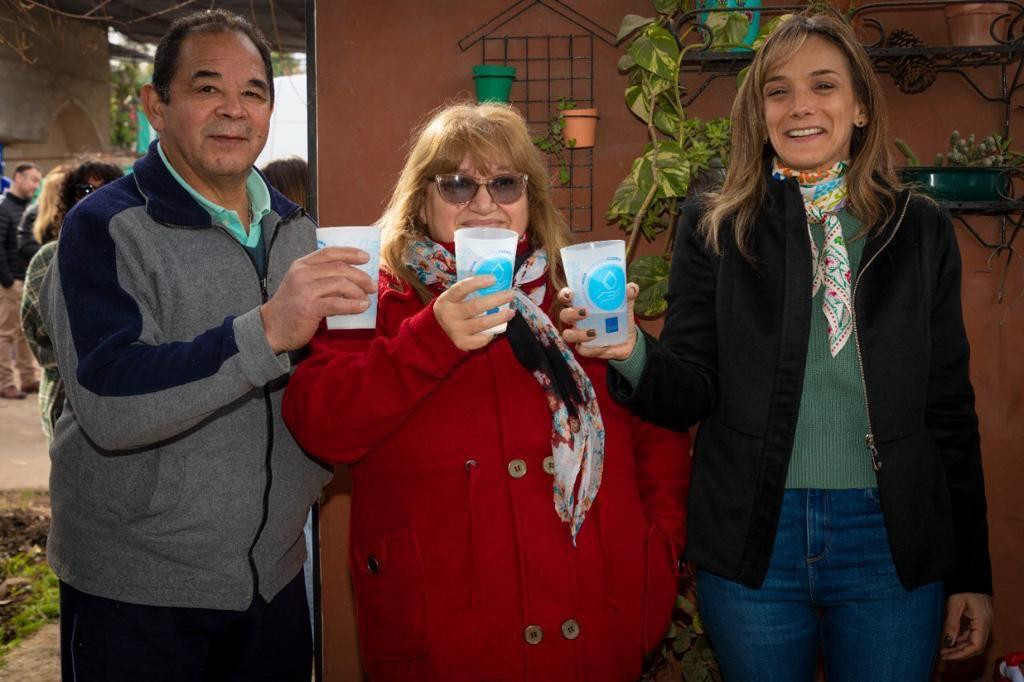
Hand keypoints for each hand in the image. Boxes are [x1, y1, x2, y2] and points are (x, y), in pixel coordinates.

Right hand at [260, 246, 375, 352]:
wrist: (271, 328)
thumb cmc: (291, 307)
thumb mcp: (302, 284)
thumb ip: (321, 277)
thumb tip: (353, 278)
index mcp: (301, 265)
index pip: (330, 253)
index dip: (350, 253)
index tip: (367, 258)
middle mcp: (302, 274)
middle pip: (339, 268)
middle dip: (360, 276)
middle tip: (372, 285)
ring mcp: (305, 290)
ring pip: (340, 284)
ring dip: (358, 291)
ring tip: (367, 299)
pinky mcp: (309, 308)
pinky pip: (337, 303)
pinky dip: (353, 305)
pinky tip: (361, 307)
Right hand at [433, 276, 514, 350]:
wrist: (438, 329)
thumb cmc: (454, 308)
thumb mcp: (454, 297)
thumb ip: (469, 290)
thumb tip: (497, 282)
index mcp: (447, 300)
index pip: (461, 288)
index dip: (477, 283)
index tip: (494, 279)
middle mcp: (449, 315)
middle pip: (475, 306)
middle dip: (496, 300)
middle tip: (510, 294)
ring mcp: (455, 330)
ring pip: (482, 323)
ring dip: (499, 317)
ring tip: (511, 312)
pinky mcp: (461, 343)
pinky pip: (481, 339)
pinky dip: (491, 334)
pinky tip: (497, 330)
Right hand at [557, 283, 639, 359]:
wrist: (628, 340)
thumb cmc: (620, 317)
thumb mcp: (625, 305)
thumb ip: (628, 295)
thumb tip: (631, 288)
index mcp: (582, 304)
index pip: (566, 297)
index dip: (564, 294)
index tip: (570, 294)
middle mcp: (577, 319)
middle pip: (564, 315)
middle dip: (571, 313)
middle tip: (585, 312)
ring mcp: (579, 334)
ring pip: (568, 335)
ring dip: (578, 333)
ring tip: (594, 332)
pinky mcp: (585, 348)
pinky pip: (582, 350)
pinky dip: (590, 348)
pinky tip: (600, 345)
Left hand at [939, 592, 992, 660]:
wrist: (970, 573)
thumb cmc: (963, 586)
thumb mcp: (955, 605)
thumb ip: (952, 624)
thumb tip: (948, 643)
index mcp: (983, 622)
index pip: (976, 646)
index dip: (962, 654)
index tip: (948, 656)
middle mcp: (985, 624)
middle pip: (975, 646)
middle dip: (959, 653)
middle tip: (943, 656)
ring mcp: (982, 621)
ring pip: (972, 640)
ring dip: (959, 646)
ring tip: (944, 650)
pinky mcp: (978, 618)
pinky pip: (971, 633)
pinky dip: (961, 638)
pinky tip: (949, 640)